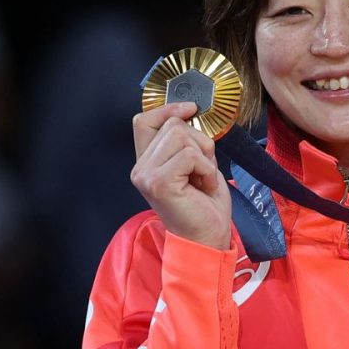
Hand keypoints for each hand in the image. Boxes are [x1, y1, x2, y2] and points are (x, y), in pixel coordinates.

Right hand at [131, 102, 231, 249]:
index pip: (144, 120)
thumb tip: (191, 113)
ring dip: (204, 157)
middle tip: (203, 170)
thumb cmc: (204, 205)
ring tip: (202, 179)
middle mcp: (141, 168)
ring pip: (182, 137)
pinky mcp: (159, 183)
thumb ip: (187, 142)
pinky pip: (190, 155)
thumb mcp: (197, 164)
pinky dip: (206, 169)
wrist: (207, 239)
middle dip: (199, 142)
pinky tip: (204, 186)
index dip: (168, 109)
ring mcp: (146, 175)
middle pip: (172, 126)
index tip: (191, 109)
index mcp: (147, 162)